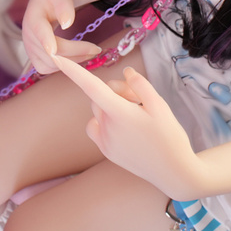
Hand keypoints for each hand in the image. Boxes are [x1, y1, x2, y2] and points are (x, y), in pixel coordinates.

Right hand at [21, 0, 100, 74]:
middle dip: (76, 53)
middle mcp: (28, 37)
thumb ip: (64, 6)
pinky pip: (49, 69)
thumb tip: (67, 23)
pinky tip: (76, 56)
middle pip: (52, 52)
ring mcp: (30, 50)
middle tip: (96, 49)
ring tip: (90, 51)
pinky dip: (65, 65)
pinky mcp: (36, 59)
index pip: (39, 31)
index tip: (53, 50)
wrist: (45, 3)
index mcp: (33, 18)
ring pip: (52, 64)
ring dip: (73, 61)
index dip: (46, 41)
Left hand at [53, 56, 203, 200]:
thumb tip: (126, 72)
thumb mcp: (160, 105)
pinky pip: (96, 127)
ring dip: (112, 106)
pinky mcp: (106, 151)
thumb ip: (140, 84)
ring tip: (136, 115)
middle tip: (139, 99)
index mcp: (120, 113)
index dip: (73, 71)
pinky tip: (125, 128)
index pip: (91, 86)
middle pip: (101, 95)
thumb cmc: (169, 136)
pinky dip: (105, 122)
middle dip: (117, 91)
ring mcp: (105, 141)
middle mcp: (107, 127)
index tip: (56, 58)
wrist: (173, 172)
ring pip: (98, 110)